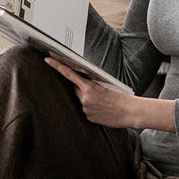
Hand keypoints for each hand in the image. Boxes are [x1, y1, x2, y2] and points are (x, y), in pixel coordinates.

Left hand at [44, 58, 175, 132]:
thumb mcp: (106, 84)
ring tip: (103, 102)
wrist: (130, 112)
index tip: (48, 59)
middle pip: (76, 89)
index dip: (57, 66)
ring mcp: (86, 109)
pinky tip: (103, 109)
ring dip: (89, 99)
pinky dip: (92, 108)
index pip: (69, 74)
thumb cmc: (120, 96)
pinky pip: (86, 110)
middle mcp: (85, 98)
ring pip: (81, 100)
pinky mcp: (89, 118)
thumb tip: (83, 81)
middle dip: (83, 88)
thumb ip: (92, 82)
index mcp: (89, 87)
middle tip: (97, 91)